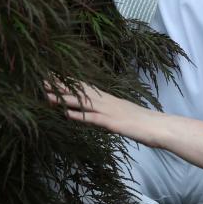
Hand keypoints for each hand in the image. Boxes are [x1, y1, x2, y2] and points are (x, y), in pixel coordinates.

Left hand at [46, 82, 165, 147]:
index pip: (85, 88)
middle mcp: (107, 102)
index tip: (53, 76)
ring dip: (64, 99)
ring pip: (83, 103)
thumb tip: (97, 114)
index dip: (69, 82)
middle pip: (81, 91)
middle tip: (42, 80)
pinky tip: (67, 114)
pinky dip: (80, 116)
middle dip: (61, 86)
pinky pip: (94, 119)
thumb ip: (109, 113)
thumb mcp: (123, 115)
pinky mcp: (113, 123)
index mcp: (109, 99)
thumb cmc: (144, 123)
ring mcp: (110, 111)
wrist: (160, 127)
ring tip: (46, 95)